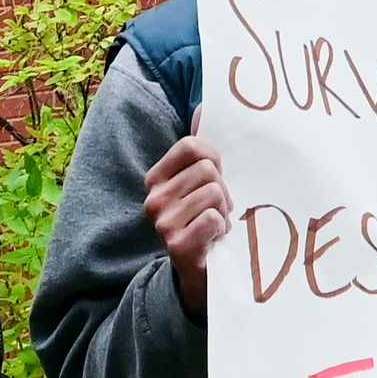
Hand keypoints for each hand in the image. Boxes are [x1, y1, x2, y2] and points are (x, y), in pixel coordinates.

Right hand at [142, 132, 232, 317]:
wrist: (200, 273)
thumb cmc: (204, 220)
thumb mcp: (201, 183)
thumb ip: (202, 150)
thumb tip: (205, 104)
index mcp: (155, 179)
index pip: (191, 146)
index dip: (214, 158)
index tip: (216, 177)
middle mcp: (153, 199)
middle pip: (207, 169)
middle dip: (222, 189)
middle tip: (216, 210)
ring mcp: (162, 223)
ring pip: (213, 192)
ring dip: (223, 211)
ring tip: (214, 226)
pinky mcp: (177, 244)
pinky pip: (213, 217)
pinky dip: (221, 228)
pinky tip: (213, 240)